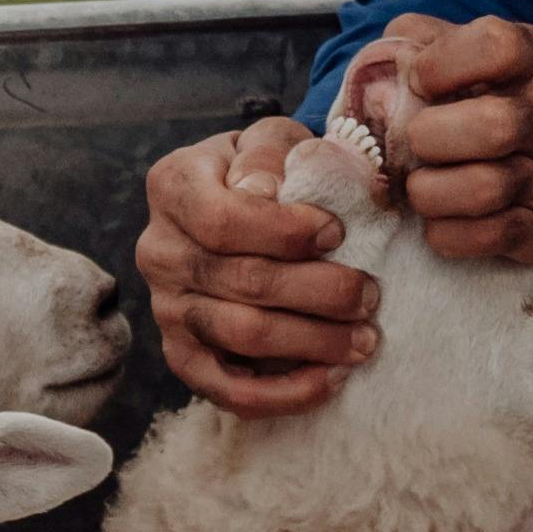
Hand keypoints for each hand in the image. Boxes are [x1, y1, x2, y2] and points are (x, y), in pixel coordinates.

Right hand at [135, 117, 376, 414]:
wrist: (237, 202)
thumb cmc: (266, 169)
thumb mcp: (272, 138)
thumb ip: (272, 153)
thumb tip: (265, 193)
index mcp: (173, 187)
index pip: (223, 221)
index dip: (285, 233)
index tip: (338, 233)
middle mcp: (160, 249)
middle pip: (241, 282)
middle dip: (319, 293)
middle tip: (372, 296)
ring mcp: (166, 307)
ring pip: (240, 335)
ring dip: (312, 342)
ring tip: (365, 339)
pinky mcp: (182, 353)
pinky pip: (225, 388)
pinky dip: (281, 393)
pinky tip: (330, 381)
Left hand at [373, 12, 532, 264]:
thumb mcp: (513, 52)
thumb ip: (442, 40)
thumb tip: (384, 51)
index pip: (494, 47)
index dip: (441, 63)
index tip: (423, 78)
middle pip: (489, 125)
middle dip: (430, 136)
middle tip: (421, 142)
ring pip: (480, 189)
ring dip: (429, 190)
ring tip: (426, 183)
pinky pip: (481, 239)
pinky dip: (444, 231)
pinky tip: (444, 216)